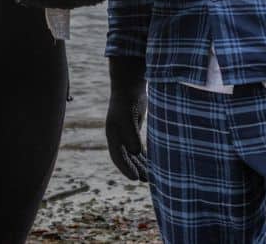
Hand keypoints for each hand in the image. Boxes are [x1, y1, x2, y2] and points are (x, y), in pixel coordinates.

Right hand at [105, 56, 148, 181]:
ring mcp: (125, 133)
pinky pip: (138, 147)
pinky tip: (153, 162)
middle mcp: (118, 136)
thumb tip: (135, 153)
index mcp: (113, 134)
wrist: (130, 85)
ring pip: (133, 154)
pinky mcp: (134, 129)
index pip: (117, 156)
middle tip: (148, 181)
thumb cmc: (128, 100)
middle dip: (136, 170)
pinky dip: (145, 156)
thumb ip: (132, 135)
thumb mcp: (129, 117)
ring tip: (152, 176)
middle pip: (126, 158)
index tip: (136, 179)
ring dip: (141, 165)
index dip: (126, 169)